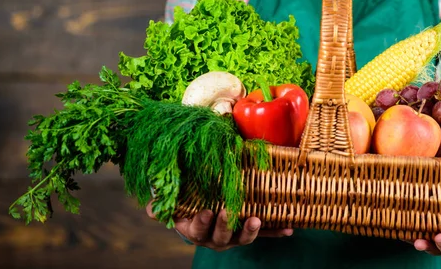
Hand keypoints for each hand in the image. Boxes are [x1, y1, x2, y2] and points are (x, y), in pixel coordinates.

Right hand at [146, 201, 293, 251]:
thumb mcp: (172, 202)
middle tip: (228, 211)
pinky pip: (264, 233)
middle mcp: (214, 237)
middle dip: (225, 225)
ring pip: (243, 238)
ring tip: (256, 220)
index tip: (205, 211)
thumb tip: (150, 207)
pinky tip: (290, 229)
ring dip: (251, 231)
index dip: (201, 223)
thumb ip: (160, 204)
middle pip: (221, 236)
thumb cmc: (186, 203)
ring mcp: (234, 236)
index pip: (197, 229)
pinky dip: (276, 231)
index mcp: (195, 230)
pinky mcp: (249, 232)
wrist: (204, 210)